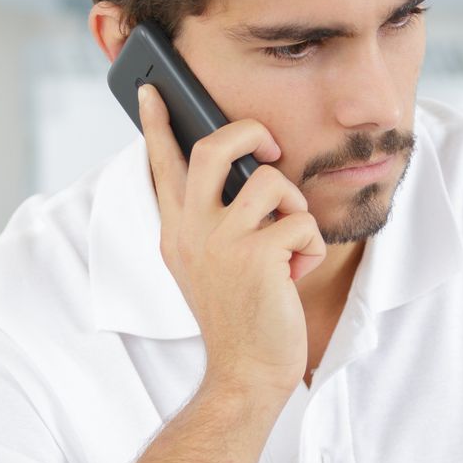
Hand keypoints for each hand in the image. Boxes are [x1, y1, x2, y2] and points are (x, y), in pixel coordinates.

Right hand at [139, 84, 325, 399]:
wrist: (246, 372)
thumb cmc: (239, 315)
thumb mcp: (209, 264)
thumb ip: (212, 222)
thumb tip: (244, 175)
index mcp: (176, 230)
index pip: (161, 165)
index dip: (157, 124)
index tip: (151, 90)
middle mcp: (191, 230)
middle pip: (216, 146)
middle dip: (251, 133)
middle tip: (271, 151)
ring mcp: (221, 242)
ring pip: (272, 181)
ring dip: (295, 209)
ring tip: (289, 244)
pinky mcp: (257, 256)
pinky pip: (302, 221)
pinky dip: (311, 247)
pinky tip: (296, 275)